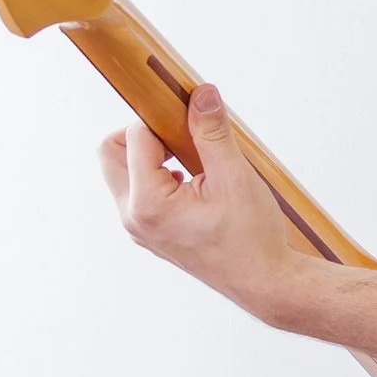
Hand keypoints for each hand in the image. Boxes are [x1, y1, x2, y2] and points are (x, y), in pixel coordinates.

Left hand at [101, 85, 301, 320]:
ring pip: (123, 172)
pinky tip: (195, 181)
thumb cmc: (252, 238)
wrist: (265, 282)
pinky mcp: (151, 233)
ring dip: (152, 155)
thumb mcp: (234, 177)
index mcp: (147, 203)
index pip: (135, 136)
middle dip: (143, 134)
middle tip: (183, 135)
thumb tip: (202, 94)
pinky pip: (139, 192)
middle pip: (110, 153)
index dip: (162, 117)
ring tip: (194, 161)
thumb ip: (212, 132)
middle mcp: (133, 218)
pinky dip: (159, 176)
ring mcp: (139, 229)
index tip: (189, 113)